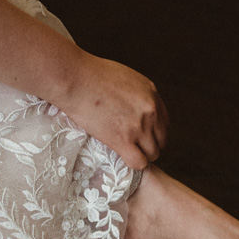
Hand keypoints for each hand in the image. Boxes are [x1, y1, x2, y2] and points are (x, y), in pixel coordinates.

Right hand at [55, 52, 167, 169]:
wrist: (75, 79)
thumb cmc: (90, 74)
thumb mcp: (124, 77)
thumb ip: (135, 93)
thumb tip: (132, 105)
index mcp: (151, 94)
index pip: (164, 123)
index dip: (153, 132)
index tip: (141, 136)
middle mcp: (150, 110)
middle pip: (161, 140)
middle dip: (149, 145)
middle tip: (133, 147)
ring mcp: (138, 126)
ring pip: (152, 153)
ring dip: (141, 156)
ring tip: (126, 153)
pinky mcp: (122, 139)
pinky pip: (139, 162)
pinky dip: (133, 164)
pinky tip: (122, 159)